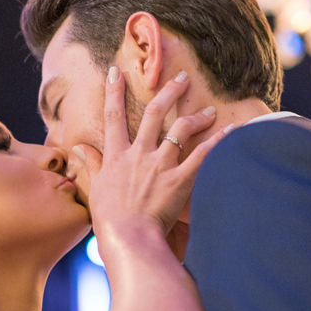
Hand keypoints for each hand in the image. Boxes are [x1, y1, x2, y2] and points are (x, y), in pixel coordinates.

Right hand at [72, 67, 229, 240]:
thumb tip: (80, 148)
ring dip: (195, 117)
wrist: (128, 238)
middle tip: (181, 77)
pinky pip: (202, 156)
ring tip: (208, 111)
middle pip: (153, 114)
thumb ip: (93, 164)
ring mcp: (160, 166)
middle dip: (167, 92)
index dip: (114, 91)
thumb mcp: (96, 189)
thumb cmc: (110, 220)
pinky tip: (230, 131)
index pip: (113, 117)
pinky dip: (217, 142)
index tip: (116, 71)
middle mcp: (138, 155)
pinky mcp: (179, 180)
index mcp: (116, 157)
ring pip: (180, 130)